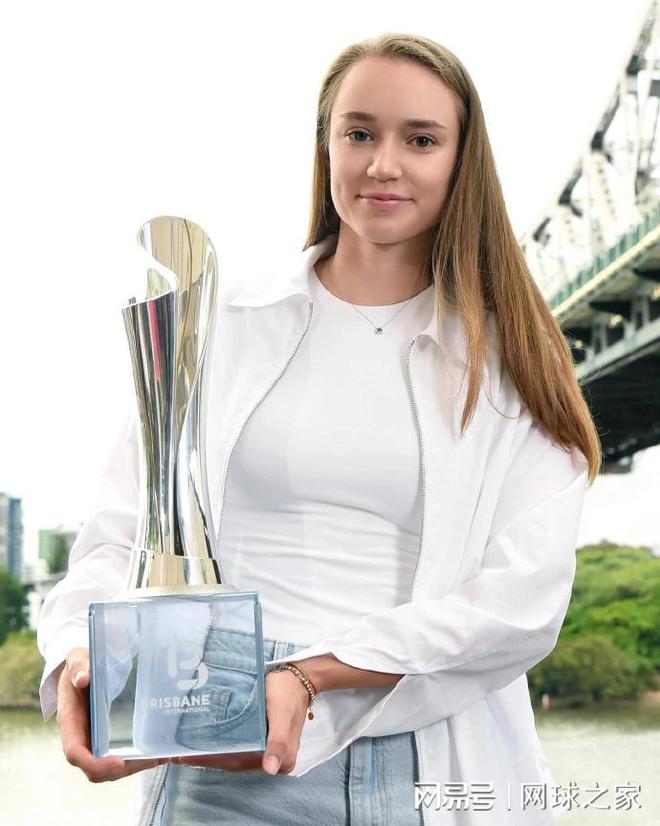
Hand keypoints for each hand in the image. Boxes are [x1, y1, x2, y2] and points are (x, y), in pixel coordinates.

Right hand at [56, 646, 165, 782]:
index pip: (75, 752)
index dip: (94, 763)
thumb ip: (78, 666)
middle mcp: (79, 738)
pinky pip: (117, 759)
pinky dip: (136, 761)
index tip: (117, 763)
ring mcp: (92, 741)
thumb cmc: (79, 665)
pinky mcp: (104, 740)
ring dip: (132, 768)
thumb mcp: (77, 660)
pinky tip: (157, 752)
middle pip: (94, 769)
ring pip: (108, 769)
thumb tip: (83, 678)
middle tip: (149, 760)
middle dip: (121, 770)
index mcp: (70, 722)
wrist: (81, 669)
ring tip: (158, 757)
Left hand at [173, 667, 309, 774]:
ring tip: (184, 745)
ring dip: (210, 751)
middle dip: (205, 757)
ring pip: (233, 754)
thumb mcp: (283, 714)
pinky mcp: (260, 737)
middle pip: (233, 761)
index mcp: (280, 760)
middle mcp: (272, 759)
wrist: (298, 678)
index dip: (210, 761)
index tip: (185, 756)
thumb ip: (278, 743)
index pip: (238, 763)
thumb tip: (271, 769)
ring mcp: (265, 749)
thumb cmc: (289, 693)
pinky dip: (219, 742)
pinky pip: (237, 744)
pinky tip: (203, 737)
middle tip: (176, 751)